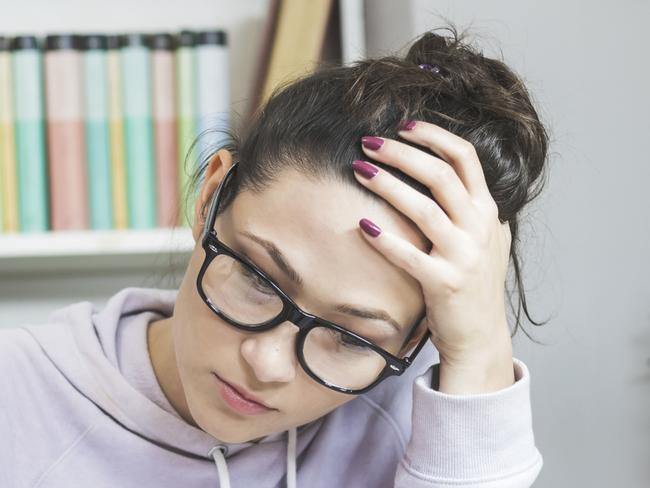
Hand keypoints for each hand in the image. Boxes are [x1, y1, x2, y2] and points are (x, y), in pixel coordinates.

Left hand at [352, 120, 514, 393]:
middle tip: (369, 142)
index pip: (465, 157)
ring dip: (388, 184)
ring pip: (424, 208)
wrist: (480, 337)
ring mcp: (464, 256)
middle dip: (402, 152)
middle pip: (441, 174)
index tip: (403, 125)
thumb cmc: (476, 286)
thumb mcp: (487, 240)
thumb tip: (455, 176)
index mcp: (487, 211)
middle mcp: (480, 228)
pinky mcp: (445, 283)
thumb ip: (474, 209)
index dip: (433, 135)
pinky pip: (409, 255)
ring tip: (359, 169)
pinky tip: (362, 224)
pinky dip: (384, 238)